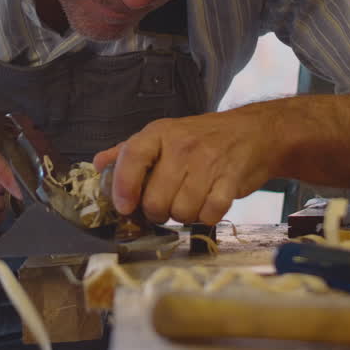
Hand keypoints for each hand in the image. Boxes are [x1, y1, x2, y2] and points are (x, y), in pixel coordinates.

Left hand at [92, 111, 281, 224]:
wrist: (252, 132)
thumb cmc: (202, 138)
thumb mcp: (163, 136)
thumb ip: (128, 152)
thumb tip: (98, 166)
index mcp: (159, 133)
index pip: (132, 157)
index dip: (123, 186)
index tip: (124, 206)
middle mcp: (182, 145)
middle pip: (156, 199)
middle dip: (157, 212)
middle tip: (165, 204)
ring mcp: (208, 162)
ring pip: (181, 212)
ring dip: (183, 216)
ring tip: (188, 201)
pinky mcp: (231, 180)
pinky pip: (209, 214)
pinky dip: (206, 217)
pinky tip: (207, 204)